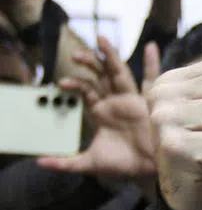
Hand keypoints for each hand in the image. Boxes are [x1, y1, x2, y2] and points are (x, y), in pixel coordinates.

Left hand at [38, 38, 158, 183]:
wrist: (149, 171)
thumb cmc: (123, 164)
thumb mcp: (90, 162)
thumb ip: (66, 162)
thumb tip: (39, 162)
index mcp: (102, 112)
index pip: (86, 90)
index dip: (75, 84)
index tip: (61, 83)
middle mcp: (116, 102)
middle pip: (101, 76)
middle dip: (89, 63)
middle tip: (75, 54)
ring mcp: (132, 99)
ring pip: (119, 73)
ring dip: (110, 56)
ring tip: (100, 39)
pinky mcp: (148, 102)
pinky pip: (151, 80)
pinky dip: (152, 64)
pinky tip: (150, 47)